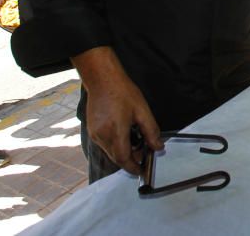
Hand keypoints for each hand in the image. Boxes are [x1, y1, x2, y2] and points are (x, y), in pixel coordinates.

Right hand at [75, 49, 162, 175]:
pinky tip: (124, 133)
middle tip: (143, 153)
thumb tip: (157, 147)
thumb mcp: (142, 111)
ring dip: (123, 151)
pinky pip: (104, 144)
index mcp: (115, 132)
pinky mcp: (92, 130)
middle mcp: (102, 136)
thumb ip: (151, 131)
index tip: (142, 170)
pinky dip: (115, 144)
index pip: (123, 159)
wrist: (102, 80)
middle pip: (116, 158)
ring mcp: (95, 134)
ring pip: (110, 152)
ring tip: (135, 138)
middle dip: (130, 159)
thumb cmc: (122, 92)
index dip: (133, 167)